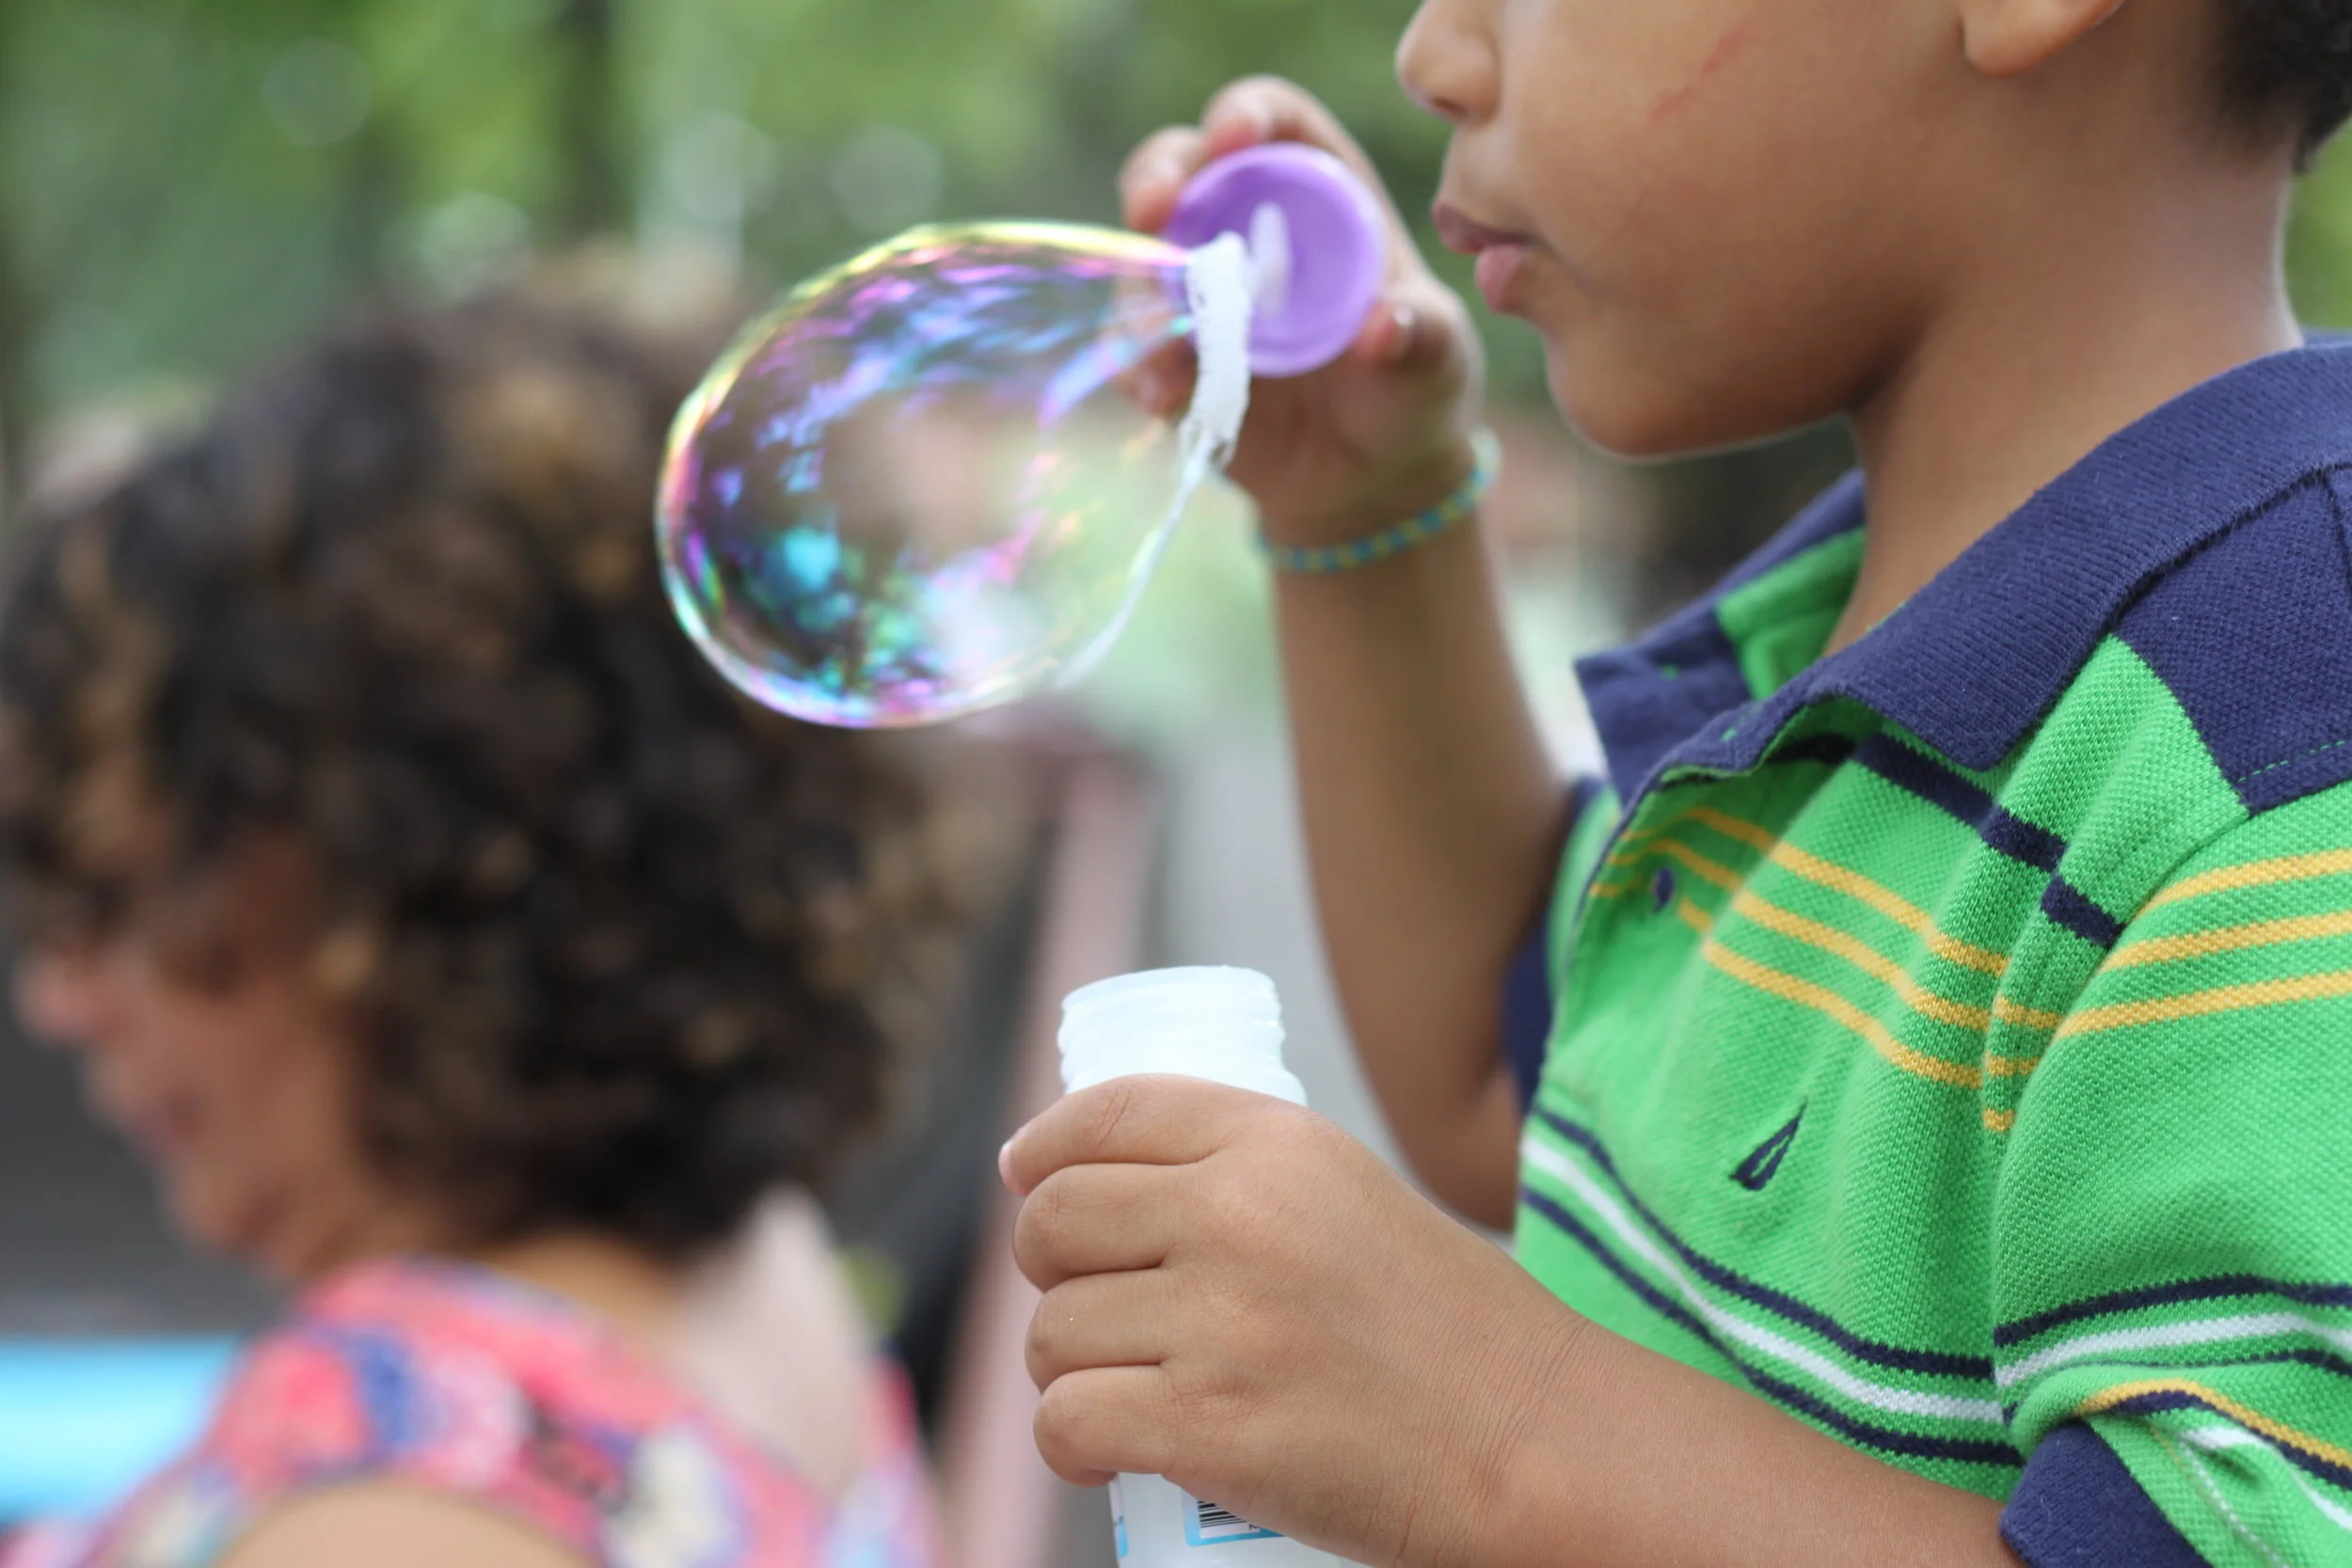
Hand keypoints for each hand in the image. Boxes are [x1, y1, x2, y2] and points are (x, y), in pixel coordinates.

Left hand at [1002, 1075, 1587, 1566]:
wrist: (1534, 1438)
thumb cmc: (1450, 1327)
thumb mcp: (1351, 1194)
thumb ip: (1241, 1174)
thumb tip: (1090, 1182)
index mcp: (1275, 1143)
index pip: (1107, 1113)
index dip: (1043, 1147)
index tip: (1026, 1176)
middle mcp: (1236, 1214)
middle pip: (1053, 1220)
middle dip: (1050, 1268)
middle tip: (1094, 1304)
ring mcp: (1218, 1323)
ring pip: (1050, 1332)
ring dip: (1069, 1367)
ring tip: (1127, 1385)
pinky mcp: (1206, 1428)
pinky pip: (1065, 1419)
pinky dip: (1071, 1442)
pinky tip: (1108, 1447)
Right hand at [1123, 78, 1486, 546]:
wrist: (1373, 477)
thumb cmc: (1414, 389)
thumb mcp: (1437, 357)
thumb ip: (1422, 335)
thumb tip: (1384, 328)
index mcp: (1319, 192)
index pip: (1273, 123)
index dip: (1245, 114)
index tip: (1231, 136)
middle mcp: (1247, 225)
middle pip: (1181, 167)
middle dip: (1156, 176)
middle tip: (1151, 209)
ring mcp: (1202, 289)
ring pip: (1143, 257)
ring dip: (1141, 292)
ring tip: (1165, 343)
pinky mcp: (1173, 355)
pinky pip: (1134, 346)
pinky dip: (1138, 366)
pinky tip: (1164, 399)